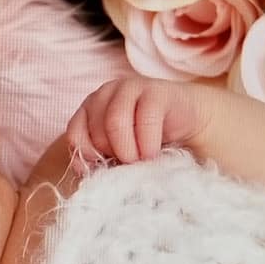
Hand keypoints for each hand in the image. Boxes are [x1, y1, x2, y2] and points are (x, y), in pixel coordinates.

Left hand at [66, 76, 210, 173]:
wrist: (190, 126)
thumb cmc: (148, 144)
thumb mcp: (118, 155)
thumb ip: (100, 161)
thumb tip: (85, 174)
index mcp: (89, 110)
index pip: (74, 134)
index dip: (86, 157)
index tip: (101, 171)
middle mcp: (105, 95)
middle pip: (96, 130)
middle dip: (111, 155)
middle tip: (127, 166)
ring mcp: (129, 89)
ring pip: (114, 121)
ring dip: (126, 149)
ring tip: (138, 163)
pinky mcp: (157, 91)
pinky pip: (146, 117)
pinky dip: (147, 142)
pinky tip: (152, 154)